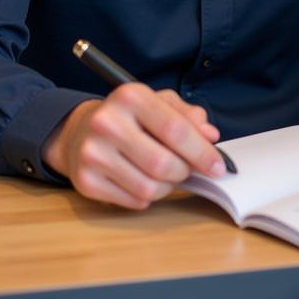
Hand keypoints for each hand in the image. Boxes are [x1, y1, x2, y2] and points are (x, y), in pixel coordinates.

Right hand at [42, 83, 226, 208]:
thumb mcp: (159, 103)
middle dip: (185, 171)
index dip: (202, 152)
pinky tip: (143, 181)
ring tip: (166, 175)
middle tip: (187, 169)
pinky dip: (148, 197)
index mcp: (131, 97)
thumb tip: (210, 136)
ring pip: (149, 188)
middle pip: (163, 163)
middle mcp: (107, 122)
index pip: (176, 130)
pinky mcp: (85, 182)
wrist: (80, 130)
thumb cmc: (129, 116)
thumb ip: (188, 116)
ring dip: (168, 187)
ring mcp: (93, 153)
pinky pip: (133, 201)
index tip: (218, 166)